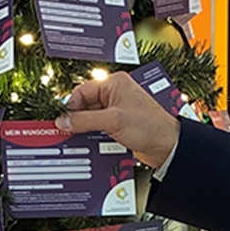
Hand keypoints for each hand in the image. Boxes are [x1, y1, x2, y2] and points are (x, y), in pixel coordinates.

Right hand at [57, 73, 180, 167]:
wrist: (168, 146)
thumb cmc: (150, 127)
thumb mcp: (113, 121)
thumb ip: (85, 120)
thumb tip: (63, 121)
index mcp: (115, 84)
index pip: (82, 91)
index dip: (70, 106)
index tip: (61, 120)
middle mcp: (116, 94)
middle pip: (85, 104)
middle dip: (76, 119)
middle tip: (64, 131)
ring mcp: (118, 109)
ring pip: (91, 117)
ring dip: (84, 129)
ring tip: (75, 139)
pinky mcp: (119, 124)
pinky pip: (99, 127)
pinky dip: (92, 135)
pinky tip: (87, 143)